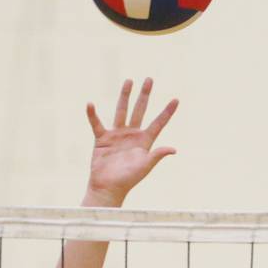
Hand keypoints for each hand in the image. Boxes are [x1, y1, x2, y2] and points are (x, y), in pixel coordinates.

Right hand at [84, 78, 178, 205]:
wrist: (108, 188)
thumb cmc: (128, 180)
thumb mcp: (145, 166)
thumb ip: (157, 155)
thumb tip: (174, 149)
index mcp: (144, 141)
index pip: (158, 123)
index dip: (167, 112)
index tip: (176, 100)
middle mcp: (132, 135)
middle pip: (140, 110)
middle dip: (144, 95)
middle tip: (149, 79)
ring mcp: (117, 135)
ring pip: (121, 111)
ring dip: (124, 96)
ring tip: (129, 81)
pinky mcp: (102, 139)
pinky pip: (96, 124)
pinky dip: (92, 115)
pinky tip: (90, 104)